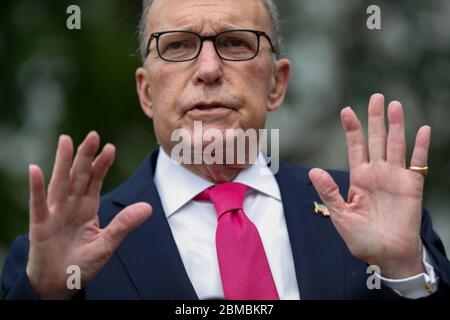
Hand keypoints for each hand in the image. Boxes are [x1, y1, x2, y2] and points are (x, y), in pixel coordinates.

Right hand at [26, 131, 151, 298]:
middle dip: (86, 156)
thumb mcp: (107, 244)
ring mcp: (55, 213)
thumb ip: (124, 225)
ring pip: (60, 183)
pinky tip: (35, 169)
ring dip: (62, 162)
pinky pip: (38, 204)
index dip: (102, 164)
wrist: (59, 283)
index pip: (96, 180)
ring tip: (66, 140)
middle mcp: (71, 205)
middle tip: (93, 135)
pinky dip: (36, 187)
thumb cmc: (82, 262)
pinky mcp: (40, 225)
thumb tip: (148, 207)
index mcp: (88, 207)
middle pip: (79, 176)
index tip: (110, 147)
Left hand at [309, 93, 429, 278]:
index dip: (352, 129)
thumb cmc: (362, 239)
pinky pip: (418, 162)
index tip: (346, 110)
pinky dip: (421, 146)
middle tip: (375, 97)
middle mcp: (377, 173)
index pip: (355, 147)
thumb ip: (329, 192)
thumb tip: (313, 171)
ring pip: (395, 145)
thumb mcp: (340, 215)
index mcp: (359, 178)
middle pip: (376, 139)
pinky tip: (422, 129)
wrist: (387, 256)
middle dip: (375, 119)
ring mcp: (395, 177)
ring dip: (396, 125)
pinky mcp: (412, 186)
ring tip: (394, 105)